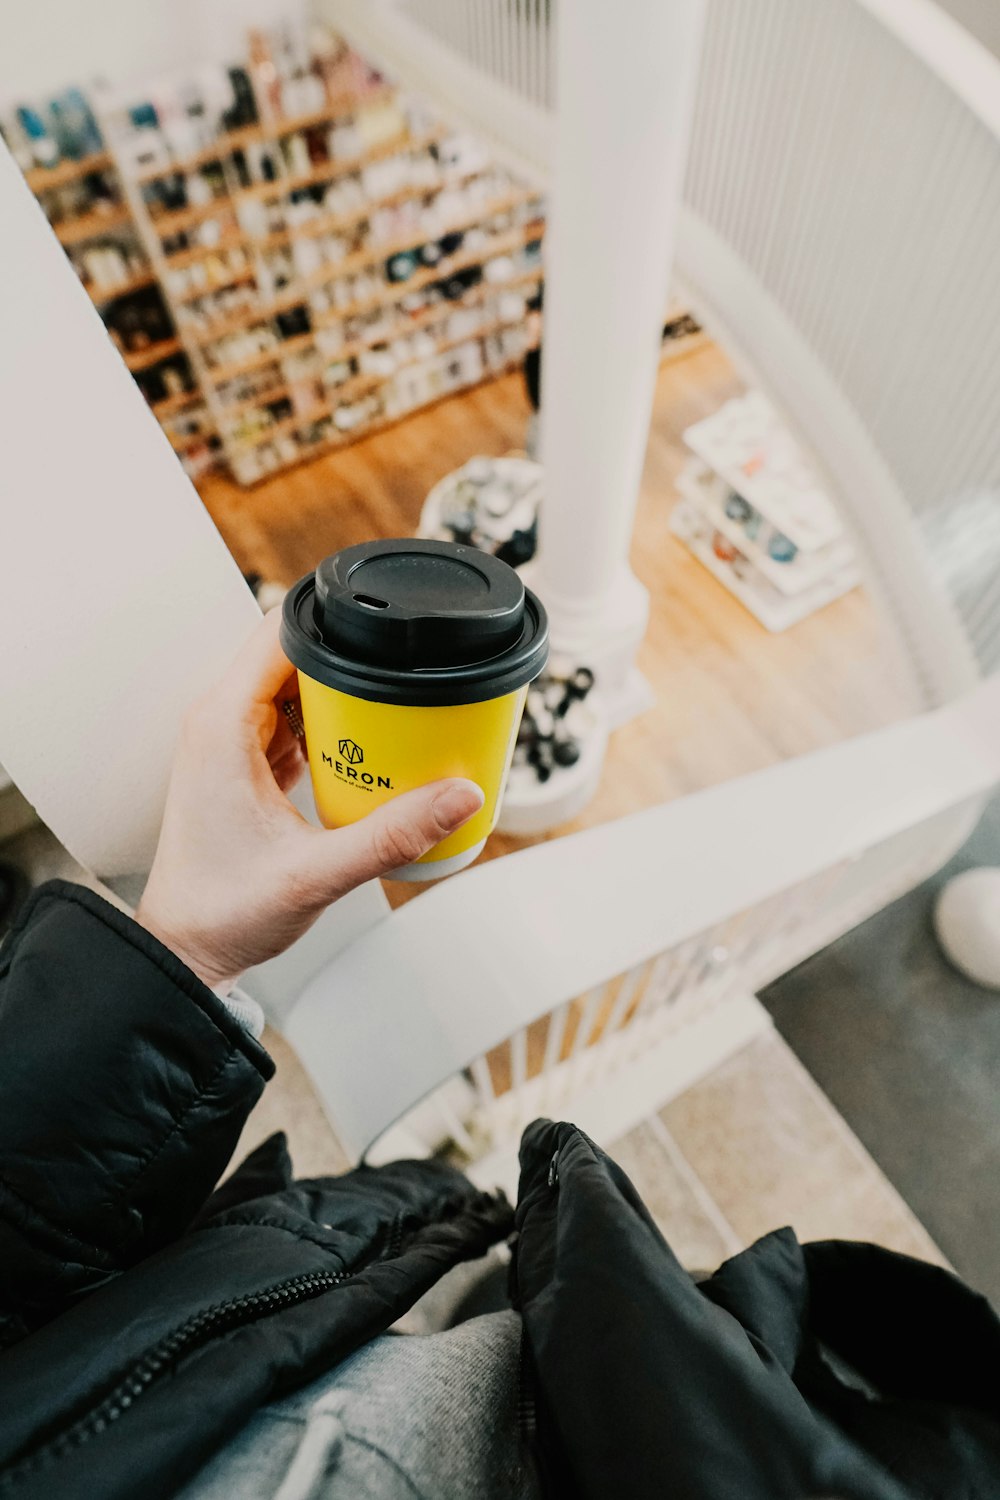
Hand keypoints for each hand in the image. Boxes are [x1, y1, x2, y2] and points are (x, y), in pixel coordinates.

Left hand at [135, 609, 482, 989]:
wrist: (190, 951)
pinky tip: (367, 743)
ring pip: (295, 684)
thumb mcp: (317, 874)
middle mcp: (220, 722)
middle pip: (293, 652)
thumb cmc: (223, 912)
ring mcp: (232, 742)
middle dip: (352, 657)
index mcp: (221, 725)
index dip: (333, 620)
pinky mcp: (247, 763)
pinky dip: (332, 723)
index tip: (385, 628)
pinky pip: (295, 719)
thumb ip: (393, 835)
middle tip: (405, 676)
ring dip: (343, 691)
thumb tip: (459, 797)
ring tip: (394, 708)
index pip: (277, 633)